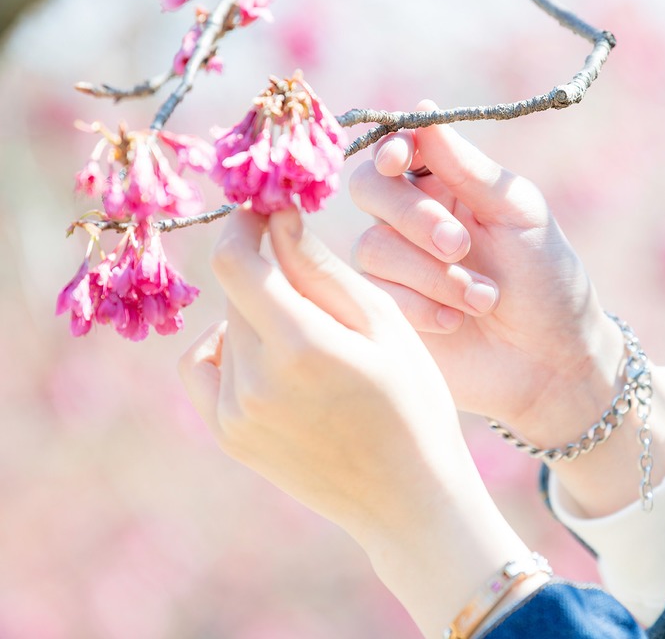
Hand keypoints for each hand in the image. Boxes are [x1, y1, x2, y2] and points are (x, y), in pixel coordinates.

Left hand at [178, 206, 527, 633]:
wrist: (408, 498)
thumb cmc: (415, 402)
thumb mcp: (386, 325)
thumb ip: (324, 269)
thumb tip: (276, 218)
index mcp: (302, 346)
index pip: (236, 261)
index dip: (244, 225)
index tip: (266, 211)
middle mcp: (256, 380)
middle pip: (239, 292)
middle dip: (270, 273)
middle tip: (321, 292)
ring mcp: (235, 412)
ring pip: (227, 326)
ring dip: (260, 316)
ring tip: (315, 342)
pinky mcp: (228, 434)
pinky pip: (205, 365)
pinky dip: (228, 348)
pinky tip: (272, 357)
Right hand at [350, 103, 664, 515]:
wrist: (551, 364)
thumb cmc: (548, 281)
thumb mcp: (517, 213)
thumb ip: (466, 165)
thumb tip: (422, 107)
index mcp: (449, 186)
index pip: (398, 150)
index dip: (391, 150)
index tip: (403, 161)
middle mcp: (415, 221)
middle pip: (371, 190)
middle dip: (414, 216)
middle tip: (461, 246)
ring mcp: (398, 268)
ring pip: (373, 246)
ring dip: (433, 274)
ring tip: (484, 298)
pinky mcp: (387, 313)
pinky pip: (375, 292)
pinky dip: (420, 305)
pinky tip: (457, 323)